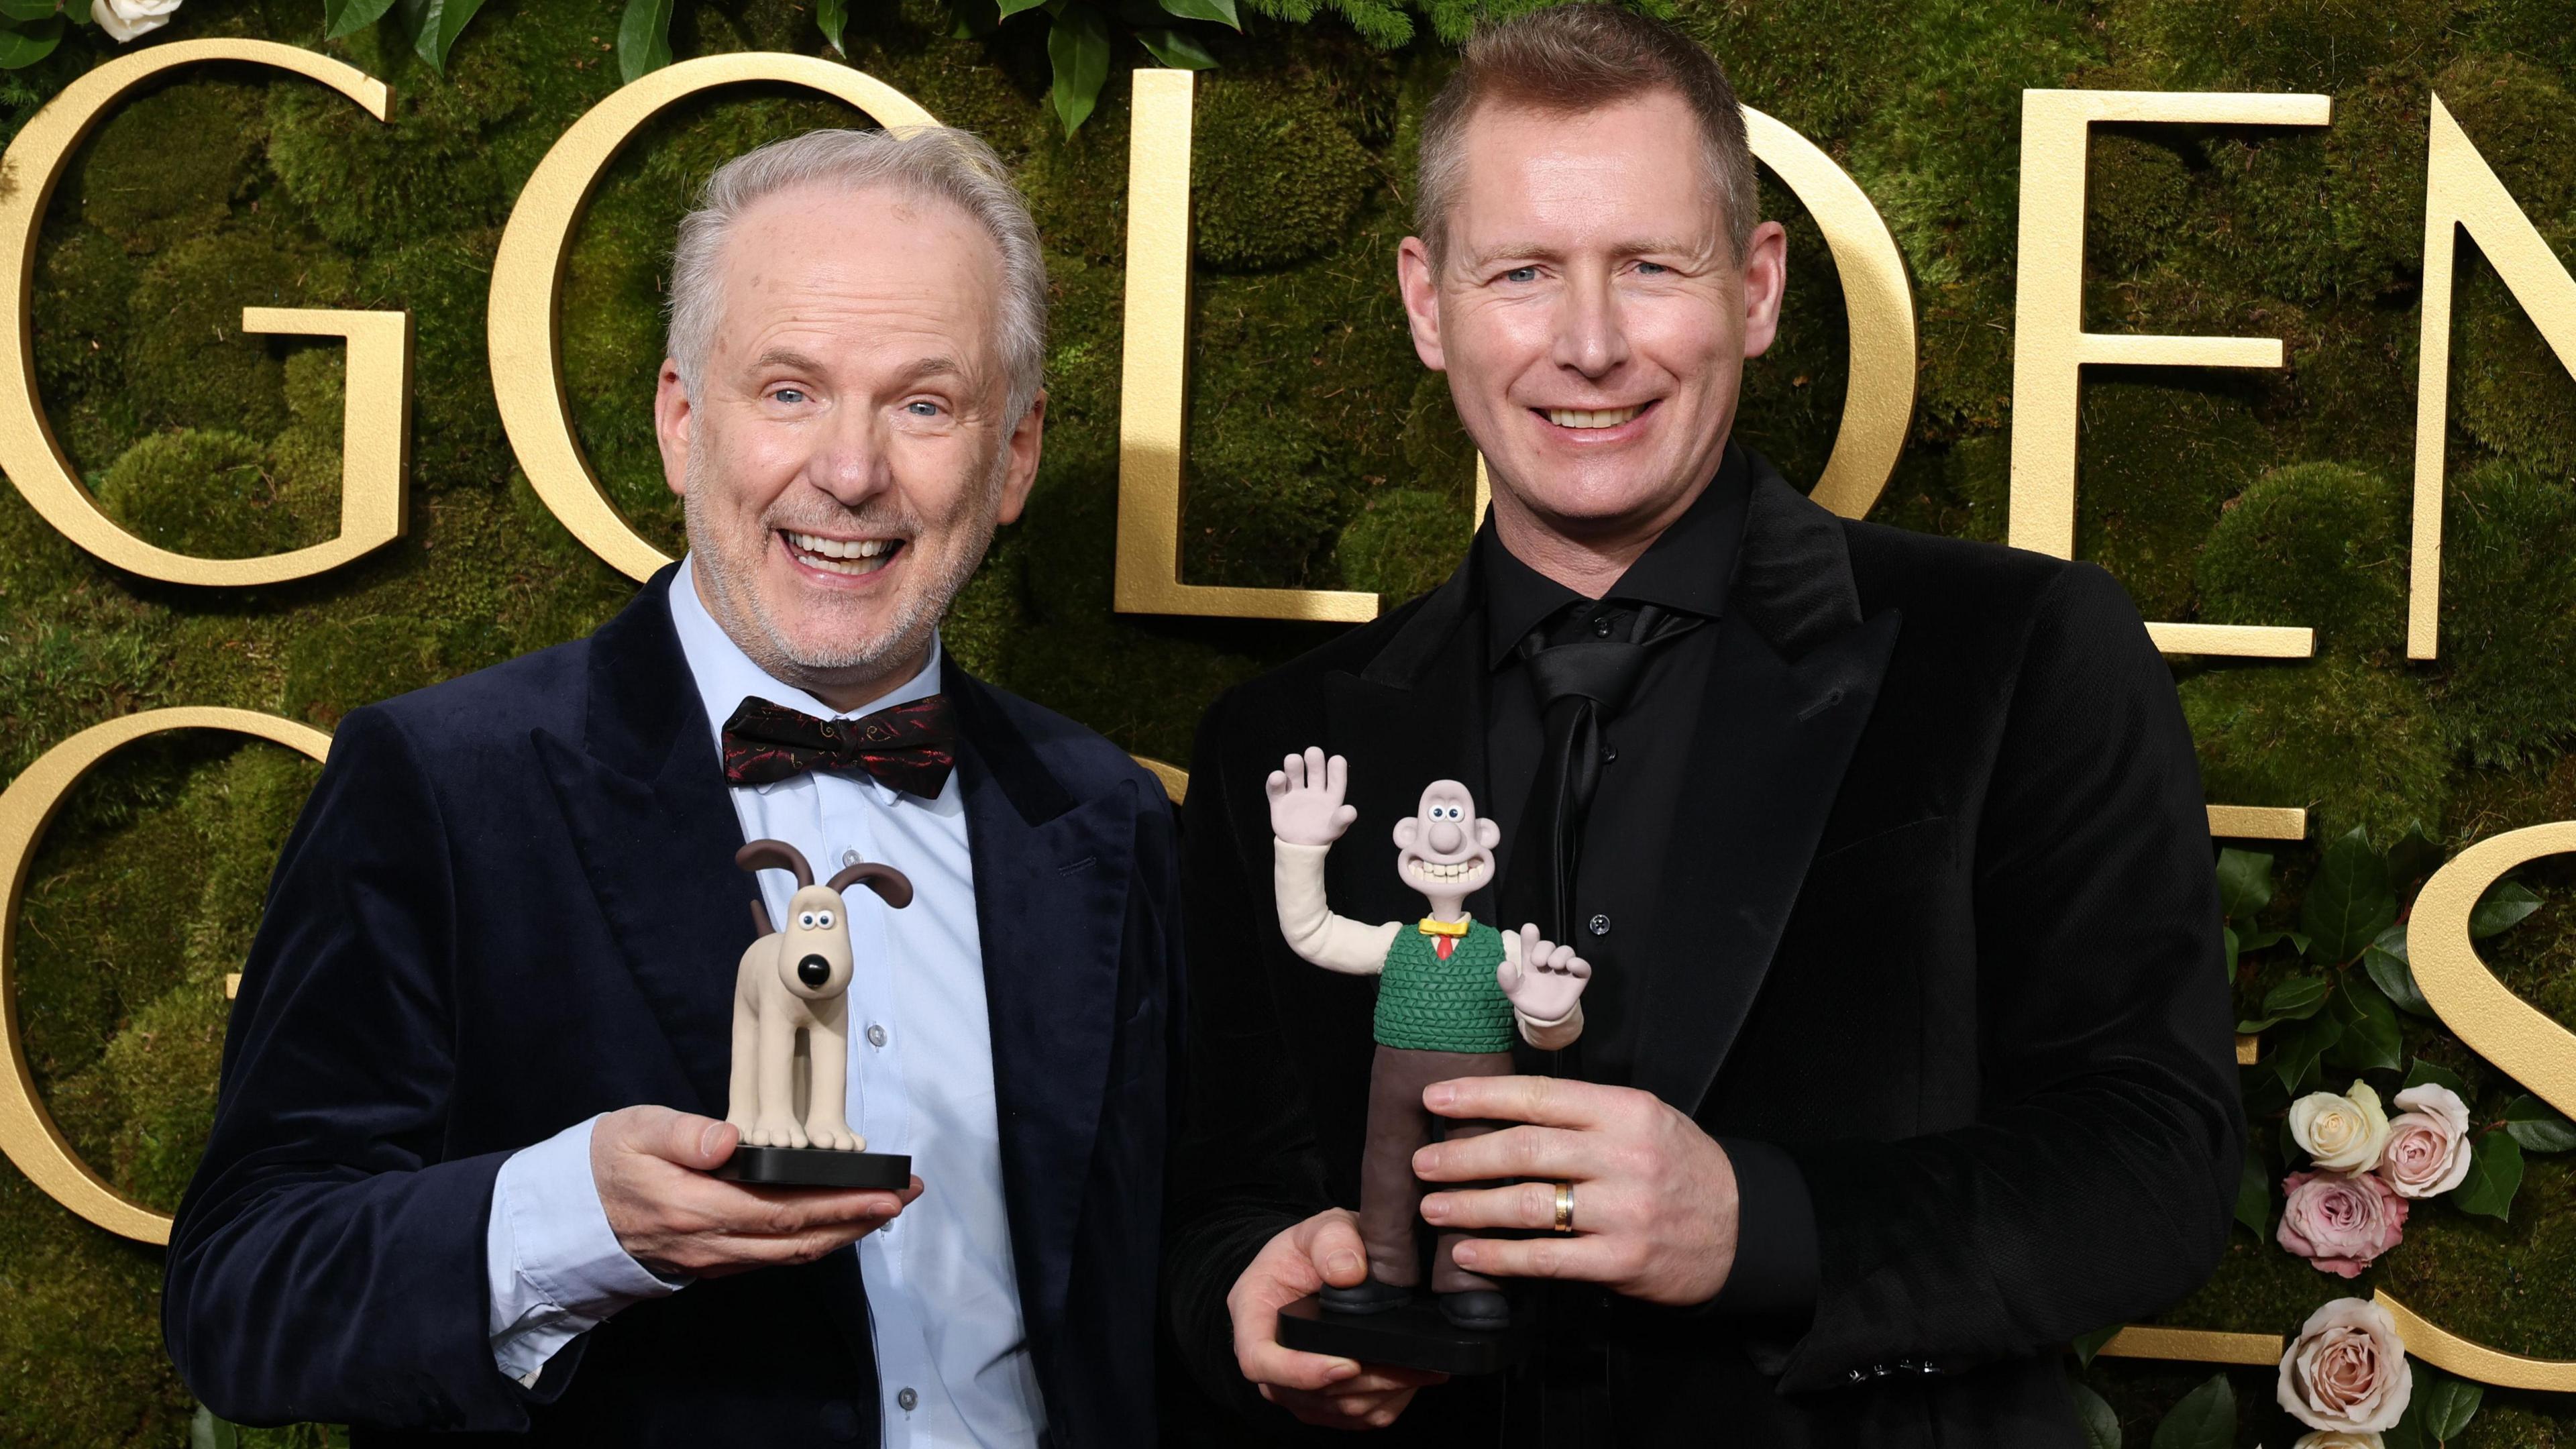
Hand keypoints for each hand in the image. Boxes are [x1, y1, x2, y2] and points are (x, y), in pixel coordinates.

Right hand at [592, 1105, 921, 1278]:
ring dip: (844, 1232)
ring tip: (885, 1207)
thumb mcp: (636, 1131)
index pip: (784, 1211)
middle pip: (800, 1238)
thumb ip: (684, 1134)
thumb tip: (729, 1140)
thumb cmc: (606, 1162)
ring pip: (792, 1253)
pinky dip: (814, 1239)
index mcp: (696, 1207)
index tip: (882, 1192)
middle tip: (905, 1196)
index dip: (839, 1204)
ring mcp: (715, 1257)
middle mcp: (711, 1242)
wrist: (571, 1210)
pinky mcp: (715, 1259)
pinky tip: (838, 1221)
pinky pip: (775, 1255)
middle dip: (859, 1218)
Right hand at [1228, 1207, 1447, 1428]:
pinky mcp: (1325, 1402)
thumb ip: (1332, 1239)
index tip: (1347, 1363)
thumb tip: (1349, 1273)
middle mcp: (1268, 1361)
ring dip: (1383, 1393)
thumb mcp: (1320, 1227)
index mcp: (1252, 1314)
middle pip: (1308, 1393)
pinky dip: (1389, 1401)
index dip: (1300, 1371)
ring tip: (1424, 1368)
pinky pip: (1357, 1417)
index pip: (1259, 1361)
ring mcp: (1294, 1387)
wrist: (1314, 1269)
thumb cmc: (1310, 1250)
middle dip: (1363, 1382)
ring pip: (1338, 1408)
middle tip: (1413, 1363)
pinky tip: (1415, 1377)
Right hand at [1266, 747, 1357, 846]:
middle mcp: (1314, 789)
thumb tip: (1351, 811)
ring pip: (1294, 773)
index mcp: (1331, 795)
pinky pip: (1275, 788)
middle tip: (1312, 753)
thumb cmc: (1321, 834)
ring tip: (1293, 761)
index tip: (1336, 760)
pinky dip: (1275, 781)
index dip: (1336, 768)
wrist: (1299, 847)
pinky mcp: (1280, 800)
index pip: (1336, 778)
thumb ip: (1341, 820)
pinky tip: (1277, 778)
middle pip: (1314, 769)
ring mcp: (1296, 793)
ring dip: (1293, 765)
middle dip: (1314, 759)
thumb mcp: (1334, 829)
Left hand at [1411, 1077, 1739, 1306]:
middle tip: (1423, 1163)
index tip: (1434, 1100)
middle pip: (1525, 1150)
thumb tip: (1502, 1110)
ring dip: (1471, 1207)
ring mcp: (1624, 1211)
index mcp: (1625, 1111)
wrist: (1742, 1228)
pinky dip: (1502, 1257)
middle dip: (1464, 1156)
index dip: (1479, 1097)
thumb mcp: (1644, 1120)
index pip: (1538, 1098)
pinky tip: (1469, 1254)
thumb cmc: (1679, 1167)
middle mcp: (1623, 1156)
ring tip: (1433, 1208)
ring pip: (1529, 1205)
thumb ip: (1583, 1113)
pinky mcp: (1622, 1261)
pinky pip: (1548, 1259)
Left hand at [1499, 924, 1590, 1021]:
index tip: (1529, 929)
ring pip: (1566, 951)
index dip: (1530, 935)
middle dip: (1543, 949)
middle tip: (1537, 962)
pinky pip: (1583, 966)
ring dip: (1560, 955)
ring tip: (1554, 965)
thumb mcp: (1514, 992)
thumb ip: (1507, 980)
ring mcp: (1564, 968)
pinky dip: (1579, 964)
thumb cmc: (1529, 999)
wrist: (1544, 1018)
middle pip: (1548, 945)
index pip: (1531, 943)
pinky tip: (1571, 966)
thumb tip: (1505, 965)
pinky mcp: (1578, 977)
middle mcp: (1548, 961)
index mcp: (1531, 961)